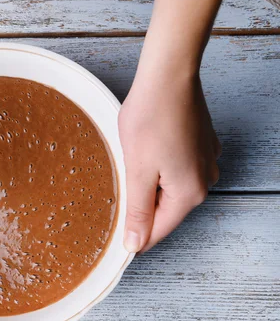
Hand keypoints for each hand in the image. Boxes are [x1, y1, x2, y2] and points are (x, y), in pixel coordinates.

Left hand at [119, 71, 220, 252]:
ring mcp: (205, 161)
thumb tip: (135, 244)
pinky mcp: (200, 145)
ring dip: (148, 185)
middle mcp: (204, 180)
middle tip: (117, 189)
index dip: (135, 236)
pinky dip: (159, 168)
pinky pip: (176, 169)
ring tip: (131, 165)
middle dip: (140, 206)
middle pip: (165, 210)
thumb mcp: (138, 172)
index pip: (158, 230)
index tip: (115, 241)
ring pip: (169, 189)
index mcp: (189, 193)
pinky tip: (146, 153)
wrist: (168, 76)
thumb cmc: (151, 119)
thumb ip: (138, 211)